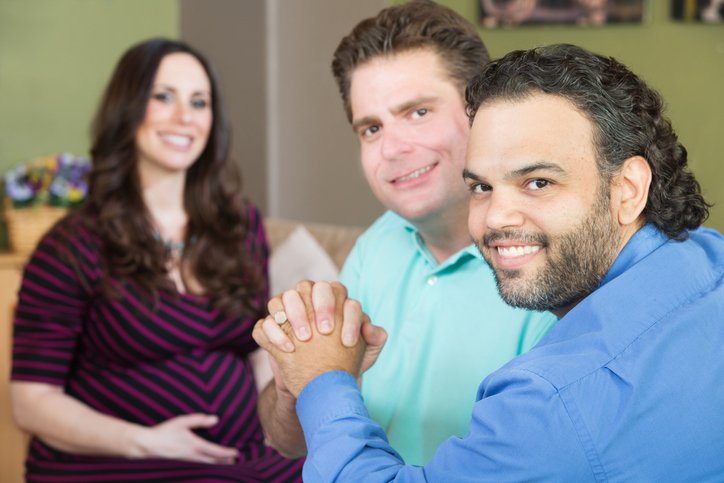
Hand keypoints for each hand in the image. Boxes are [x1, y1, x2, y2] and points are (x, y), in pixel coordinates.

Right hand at [133, 413, 238, 463]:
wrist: (147, 446)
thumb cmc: (164, 432)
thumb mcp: (182, 422)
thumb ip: (199, 420)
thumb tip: (215, 419)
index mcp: (195, 446)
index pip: (217, 452)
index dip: (228, 453)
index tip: (236, 453)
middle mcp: (193, 457)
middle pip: (214, 462)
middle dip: (225, 462)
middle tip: (234, 461)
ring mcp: (186, 464)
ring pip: (206, 467)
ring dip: (216, 466)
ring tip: (224, 465)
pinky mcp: (180, 466)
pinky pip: (197, 468)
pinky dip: (205, 468)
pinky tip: (206, 466)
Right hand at [260, 281, 385, 374]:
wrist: (319, 387)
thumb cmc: (345, 364)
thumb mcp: (366, 355)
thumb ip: (376, 339)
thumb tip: (369, 327)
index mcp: (333, 302)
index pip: (339, 292)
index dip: (345, 314)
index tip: (348, 342)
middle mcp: (308, 302)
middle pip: (310, 286)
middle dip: (320, 306)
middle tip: (325, 331)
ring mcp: (286, 314)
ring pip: (284, 297)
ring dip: (295, 314)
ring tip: (305, 339)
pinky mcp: (269, 331)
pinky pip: (264, 324)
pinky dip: (274, 333)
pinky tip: (289, 349)